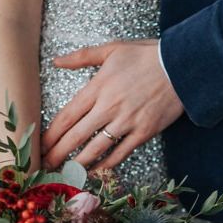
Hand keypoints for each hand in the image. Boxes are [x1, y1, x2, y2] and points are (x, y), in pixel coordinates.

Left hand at [41, 39, 183, 169]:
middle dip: (57, 154)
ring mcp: (126, 122)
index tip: (39, 145)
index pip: (66, 116)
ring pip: (95, 148)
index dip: (50, 134)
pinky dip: (106, 165)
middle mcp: (108, 107)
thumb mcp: (112, 49)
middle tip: (45, 166)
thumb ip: (82, 56)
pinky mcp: (143, 132)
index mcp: (97, 87)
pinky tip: (95, 171)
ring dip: (77, 163)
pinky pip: (120, 153)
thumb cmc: (147, 55)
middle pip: (75, 136)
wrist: (183, 65)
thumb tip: (57, 61)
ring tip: (65, 173)